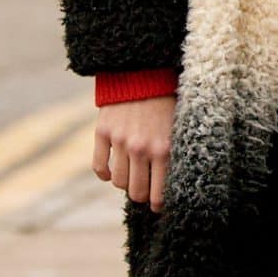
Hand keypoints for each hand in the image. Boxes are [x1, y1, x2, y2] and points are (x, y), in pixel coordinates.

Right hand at [93, 95, 174, 209]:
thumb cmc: (168, 101)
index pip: (158, 194)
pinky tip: (111, 171)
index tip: (158, 205)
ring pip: (118, 181)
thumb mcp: (179, 128)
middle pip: (136, 192)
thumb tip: (169, 185)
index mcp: (164, 149)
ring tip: (131, 174)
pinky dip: (104, 174)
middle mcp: (141, 148)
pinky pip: (99, 167)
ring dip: (124, 182)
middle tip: (145, 190)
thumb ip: (173, 155)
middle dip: (141, 195)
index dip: (158, 204)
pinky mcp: (103, 132)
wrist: (144, 70)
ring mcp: (120, 141)